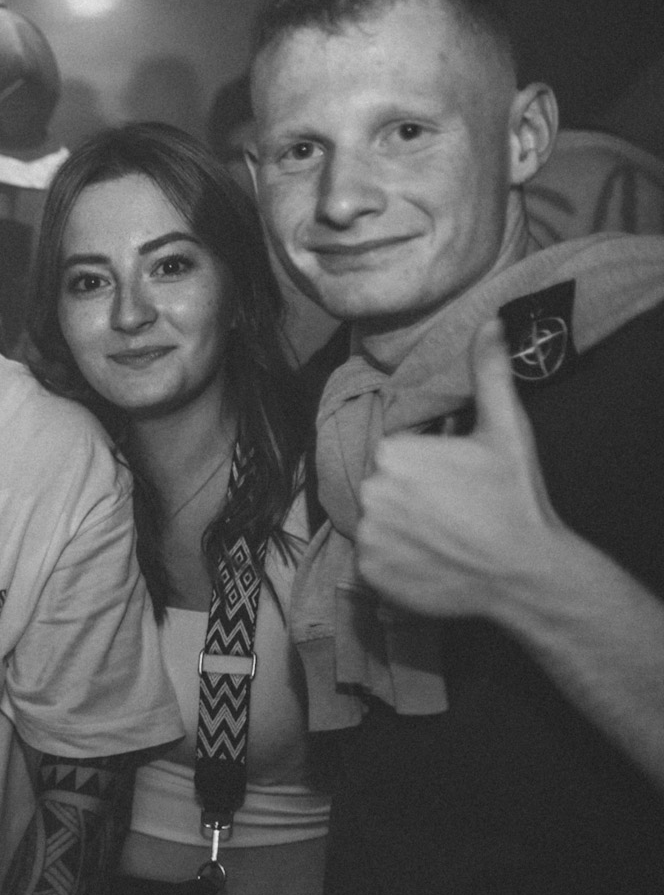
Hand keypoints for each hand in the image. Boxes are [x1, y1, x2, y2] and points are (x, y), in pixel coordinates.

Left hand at [357, 318, 569, 622]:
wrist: (525, 572)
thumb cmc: (515, 497)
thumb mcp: (507, 429)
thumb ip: (490, 373)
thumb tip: (490, 322)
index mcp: (393, 452)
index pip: (396, 457)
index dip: (426, 470)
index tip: (455, 484)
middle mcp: (370, 491)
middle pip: (383, 489)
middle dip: (411, 498)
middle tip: (453, 512)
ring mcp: (368, 534)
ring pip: (377, 524)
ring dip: (401, 529)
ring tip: (444, 537)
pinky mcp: (370, 572)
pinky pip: (374, 559)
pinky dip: (395, 561)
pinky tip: (430, 560)